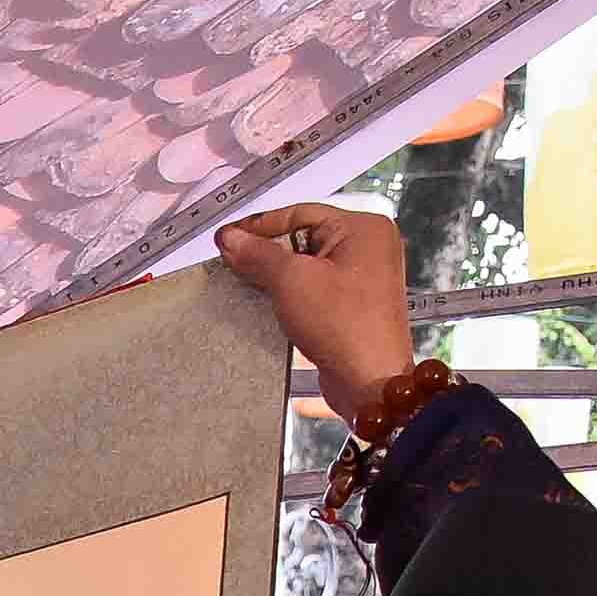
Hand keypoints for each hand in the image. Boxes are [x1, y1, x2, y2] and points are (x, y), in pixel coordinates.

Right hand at [214, 205, 419, 422]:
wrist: (370, 382)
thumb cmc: (341, 324)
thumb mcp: (291, 281)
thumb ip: (257, 254)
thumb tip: (229, 238)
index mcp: (364, 228)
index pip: (300, 213)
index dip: (259, 225)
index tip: (226, 237)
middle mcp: (369, 246)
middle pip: (304, 237)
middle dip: (267, 251)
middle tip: (232, 262)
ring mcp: (365, 276)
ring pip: (308, 263)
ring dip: (276, 273)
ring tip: (245, 282)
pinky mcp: (355, 303)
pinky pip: (316, 285)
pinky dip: (291, 291)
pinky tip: (268, 301)